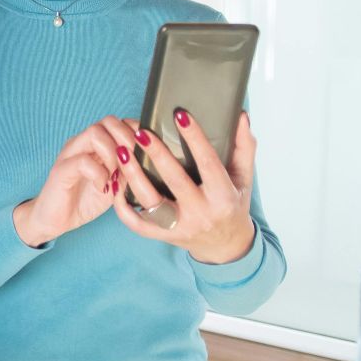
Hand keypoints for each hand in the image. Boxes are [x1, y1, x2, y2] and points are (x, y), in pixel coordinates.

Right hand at [13, 115, 153, 247]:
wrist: (55, 220)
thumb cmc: (85, 200)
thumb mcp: (116, 185)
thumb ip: (130, 170)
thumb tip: (152, 162)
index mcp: (96, 144)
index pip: (120, 122)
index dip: (136, 132)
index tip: (146, 152)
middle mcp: (83, 143)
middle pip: (109, 121)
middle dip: (127, 140)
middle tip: (132, 164)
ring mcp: (70, 153)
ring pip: (95, 133)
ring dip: (112, 154)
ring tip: (115, 176)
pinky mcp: (61, 170)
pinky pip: (83, 161)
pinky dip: (99, 174)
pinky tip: (103, 188)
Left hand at [114, 109, 257, 264]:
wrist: (225, 246)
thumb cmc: (233, 204)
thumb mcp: (244, 178)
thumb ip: (244, 147)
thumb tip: (241, 115)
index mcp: (223, 197)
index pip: (208, 163)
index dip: (195, 138)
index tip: (180, 115)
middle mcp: (201, 213)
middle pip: (175, 181)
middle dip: (157, 154)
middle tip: (141, 132)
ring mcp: (179, 227)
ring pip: (151, 202)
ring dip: (134, 176)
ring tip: (122, 152)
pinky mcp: (163, 236)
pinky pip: (137, 223)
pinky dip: (123, 206)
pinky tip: (116, 182)